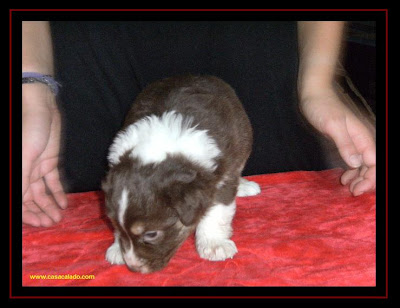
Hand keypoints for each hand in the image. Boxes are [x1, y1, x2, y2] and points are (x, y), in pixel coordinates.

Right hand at [22, 83, 66, 226]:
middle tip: (51, 223)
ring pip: (40, 193)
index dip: (26, 214)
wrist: (41, 107)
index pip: (17, 199)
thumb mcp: (23, 157)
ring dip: (49, 206)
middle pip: (28, 199)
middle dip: (39, 212)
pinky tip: (63, 204)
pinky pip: (52, 182)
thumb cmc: (27, 129)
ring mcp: (35, 168)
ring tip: (58, 217)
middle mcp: (22, 174)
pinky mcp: (49, 162)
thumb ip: (20, 181)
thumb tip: (19, 202)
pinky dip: (57, 193)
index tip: (38, 224)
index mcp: (14, 173)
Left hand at [300, 87, 375, 195]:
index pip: (374, 163)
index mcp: (363, 136)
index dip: (369, 179)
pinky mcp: (345, 141)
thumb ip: (345, 143)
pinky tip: (343, 177)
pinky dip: (351, 170)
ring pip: (363, 164)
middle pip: (371, 166)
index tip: (356, 190)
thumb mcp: (332, 125)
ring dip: (358, 177)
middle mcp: (363, 139)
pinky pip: (354, 159)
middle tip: (351, 192)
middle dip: (365, 181)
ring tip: (347, 186)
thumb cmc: (322, 107)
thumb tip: (356, 163)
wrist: (314, 93)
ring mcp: (354, 140)